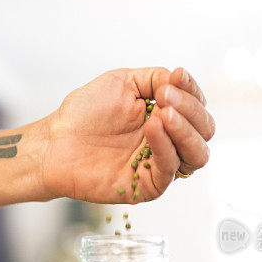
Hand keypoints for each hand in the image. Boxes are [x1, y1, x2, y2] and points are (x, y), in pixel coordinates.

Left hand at [41, 67, 214, 203]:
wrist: (56, 142)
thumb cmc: (84, 114)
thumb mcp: (123, 82)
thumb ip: (155, 78)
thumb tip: (179, 79)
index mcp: (166, 117)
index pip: (197, 106)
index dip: (191, 90)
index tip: (176, 76)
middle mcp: (168, 142)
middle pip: (205, 131)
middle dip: (190, 109)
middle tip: (166, 96)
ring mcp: (160, 165)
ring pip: (197, 154)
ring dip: (186, 129)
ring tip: (164, 113)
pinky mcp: (148, 186)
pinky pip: (170, 169)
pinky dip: (166, 146)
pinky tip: (153, 127)